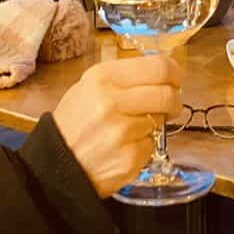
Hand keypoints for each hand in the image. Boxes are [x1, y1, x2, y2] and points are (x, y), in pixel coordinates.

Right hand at [52, 55, 183, 196]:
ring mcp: (121, 132)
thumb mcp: (88, 87)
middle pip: (166, 93)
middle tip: (172, 103)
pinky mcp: (129, 158)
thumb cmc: (75, 123)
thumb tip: (162, 71)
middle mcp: (111, 102)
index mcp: (102, 78)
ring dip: (154, 122)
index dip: (174, 71)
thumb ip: (123, 77)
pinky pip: (151, 144)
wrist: (56, 166)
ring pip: (160, 119)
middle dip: (174, 99)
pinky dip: (144, 144)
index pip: (157, 67)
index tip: (177, 77)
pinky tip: (125, 146)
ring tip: (133, 126)